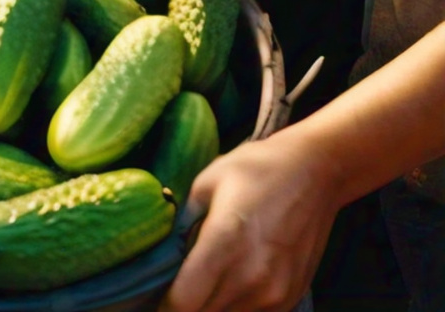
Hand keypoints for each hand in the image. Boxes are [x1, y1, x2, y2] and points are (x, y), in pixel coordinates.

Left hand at [160, 135, 338, 311]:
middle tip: (176, 285)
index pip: (184, 302)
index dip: (164, 303)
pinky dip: (234, 306)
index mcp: (225, 243)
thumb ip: (183, 225)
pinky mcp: (291, 298)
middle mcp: (252, 278)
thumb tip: (164, 255)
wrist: (314, 173)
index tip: (154, 294)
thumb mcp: (205, 183)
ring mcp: (275, 293)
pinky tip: (228, 282)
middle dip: (184, 306)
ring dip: (210, 306)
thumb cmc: (255, 170)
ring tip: (202, 281)